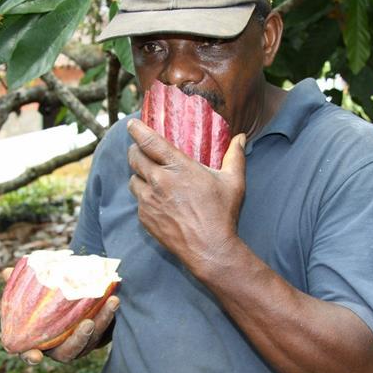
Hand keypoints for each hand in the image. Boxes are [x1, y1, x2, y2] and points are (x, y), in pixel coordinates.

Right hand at [1, 267, 119, 364]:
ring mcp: (81, 345)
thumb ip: (21, 283)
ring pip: (92, 342)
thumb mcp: (33, 290)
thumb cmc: (46, 297)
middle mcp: (60, 347)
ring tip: (112, 301)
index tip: (34, 356)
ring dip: (103, 322)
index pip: (30, 353)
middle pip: (68, 353)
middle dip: (78, 340)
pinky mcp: (98, 338)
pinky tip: (114, 299)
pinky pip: (107, 333)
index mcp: (39, 341)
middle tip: (87, 324)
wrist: (74, 296)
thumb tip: (5, 272)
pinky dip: (111, 318)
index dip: (30, 356)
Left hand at [126, 118, 246, 271]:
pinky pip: (138, 201)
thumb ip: (235, 156)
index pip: (149, 141)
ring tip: (149, 176)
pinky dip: (144, 197)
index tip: (132, 124)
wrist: (209, 248)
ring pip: (133, 180)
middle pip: (134, 157)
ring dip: (138, 175)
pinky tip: (156, 199)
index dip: (137, 130)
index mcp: (178, 167)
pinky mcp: (145, 217)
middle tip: (140, 149)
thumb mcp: (233, 182)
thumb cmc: (221, 214)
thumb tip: (240, 138)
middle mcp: (159, 181)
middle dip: (135, 150)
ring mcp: (149, 200)